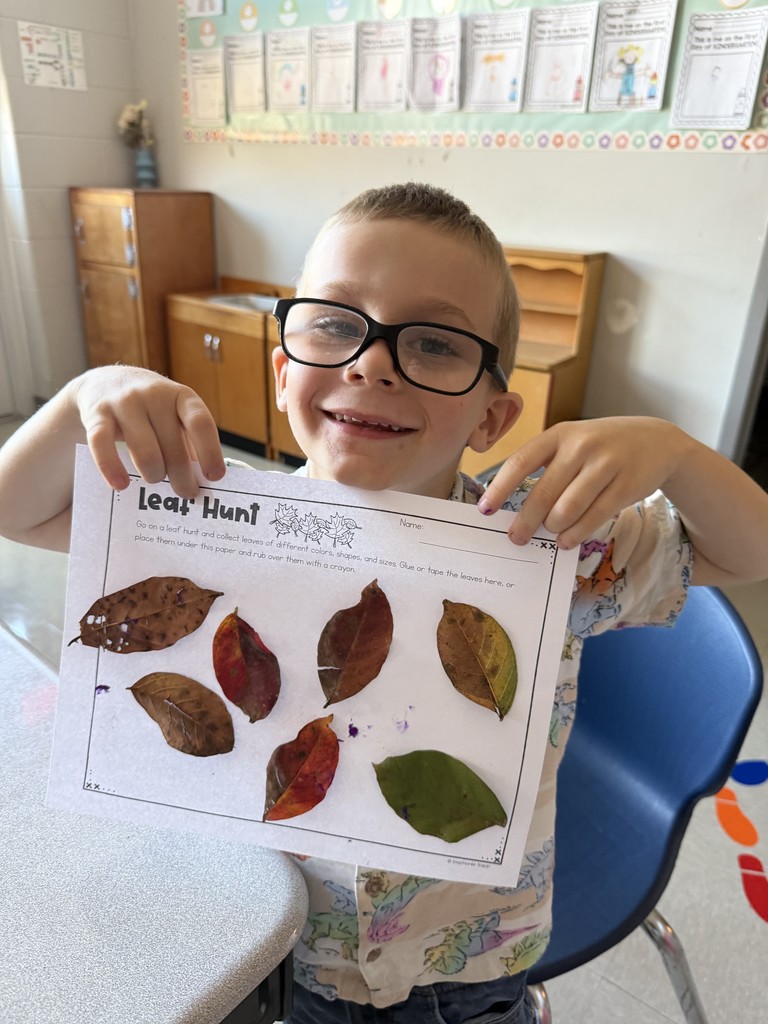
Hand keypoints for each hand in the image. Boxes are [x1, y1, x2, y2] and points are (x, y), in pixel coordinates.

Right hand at [73, 367, 225, 496]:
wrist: (106, 383)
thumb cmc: (151, 411)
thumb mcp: (174, 417)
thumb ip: (188, 445)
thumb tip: (204, 484)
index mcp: (182, 396)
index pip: (201, 423)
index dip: (210, 452)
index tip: (215, 477)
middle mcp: (155, 395)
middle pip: (173, 447)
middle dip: (182, 477)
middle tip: (186, 493)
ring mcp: (125, 402)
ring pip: (144, 451)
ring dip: (153, 474)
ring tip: (155, 480)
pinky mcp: (97, 413)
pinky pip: (103, 445)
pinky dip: (112, 468)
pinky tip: (120, 485)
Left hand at [478, 417, 689, 547]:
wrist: (657, 441)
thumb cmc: (602, 447)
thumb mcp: (573, 442)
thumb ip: (548, 467)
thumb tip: (516, 508)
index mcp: (559, 434)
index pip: (521, 462)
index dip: (500, 488)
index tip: (485, 509)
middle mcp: (581, 446)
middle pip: (543, 493)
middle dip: (525, 521)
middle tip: (515, 537)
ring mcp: (605, 465)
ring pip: (567, 509)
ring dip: (553, 528)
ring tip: (551, 534)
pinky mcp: (625, 486)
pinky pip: (593, 518)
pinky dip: (575, 534)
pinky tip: (566, 540)